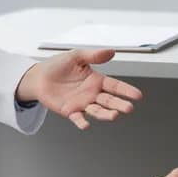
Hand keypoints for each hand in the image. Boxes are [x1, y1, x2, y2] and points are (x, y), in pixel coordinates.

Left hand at [16, 49, 142, 129]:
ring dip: (106, 115)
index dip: (126, 90)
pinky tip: (85, 125)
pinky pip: (78, 118)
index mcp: (96, 80)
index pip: (115, 86)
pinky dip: (82, 122)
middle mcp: (92, 94)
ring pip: (97, 111)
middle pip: (109, 101)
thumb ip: (93, 56)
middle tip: (129, 108)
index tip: (138, 95)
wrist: (39, 76)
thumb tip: (111, 51)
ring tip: (114, 116)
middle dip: (119, 105)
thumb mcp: (76, 56)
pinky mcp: (70, 111)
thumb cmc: (58, 65)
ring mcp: (82, 104)